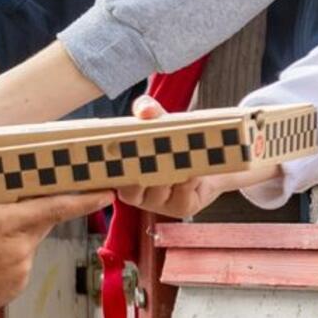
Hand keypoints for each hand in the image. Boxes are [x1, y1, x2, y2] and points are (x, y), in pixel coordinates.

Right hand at [0, 136, 107, 317]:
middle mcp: (21, 248)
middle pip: (44, 219)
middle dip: (41, 205)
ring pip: (30, 239)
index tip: (106, 191)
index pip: (57, 207)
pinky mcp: (16, 286)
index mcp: (7, 224)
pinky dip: (10, 250)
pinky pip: (21, 260)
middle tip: (26, 193)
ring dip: (17, 229)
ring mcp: (21, 270)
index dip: (85, 198)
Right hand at [113, 90, 236, 223]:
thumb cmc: (173, 142)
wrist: (205, 158)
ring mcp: (160, 204)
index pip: (112, 179)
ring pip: (158, 192)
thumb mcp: (158, 121)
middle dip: (142, 170)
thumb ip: (147, 110)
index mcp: (124, 176)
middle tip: (153, 152)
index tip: (123, 154)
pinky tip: (193, 171)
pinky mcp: (181, 208)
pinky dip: (187, 181)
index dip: (114, 170)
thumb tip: (145, 111)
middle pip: (132, 190)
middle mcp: (139, 194)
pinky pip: (180, 197)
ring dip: (168, 174)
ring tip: (179, 158)